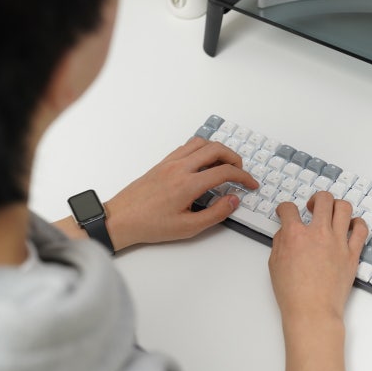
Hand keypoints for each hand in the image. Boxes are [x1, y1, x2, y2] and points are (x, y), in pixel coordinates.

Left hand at [103, 138, 257, 249]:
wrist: (120, 219)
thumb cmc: (150, 225)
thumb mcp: (188, 228)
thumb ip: (215, 213)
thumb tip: (233, 200)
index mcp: (188, 184)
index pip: (225, 172)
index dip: (243, 177)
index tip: (250, 184)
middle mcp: (180, 168)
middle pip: (216, 149)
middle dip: (235, 158)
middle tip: (241, 172)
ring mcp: (170, 162)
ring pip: (201, 143)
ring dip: (218, 150)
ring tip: (225, 165)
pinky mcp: (163, 163)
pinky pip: (187, 147)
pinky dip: (202, 150)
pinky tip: (204, 164)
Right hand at [268, 191, 367, 322]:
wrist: (313, 311)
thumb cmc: (294, 294)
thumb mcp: (275, 265)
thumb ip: (280, 242)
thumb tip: (285, 232)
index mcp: (295, 235)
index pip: (289, 209)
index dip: (284, 208)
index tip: (285, 212)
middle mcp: (318, 234)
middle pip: (322, 199)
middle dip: (315, 198)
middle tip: (312, 207)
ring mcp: (338, 242)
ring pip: (344, 207)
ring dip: (336, 206)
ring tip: (331, 214)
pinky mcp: (352, 253)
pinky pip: (361, 229)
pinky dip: (357, 223)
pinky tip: (350, 227)